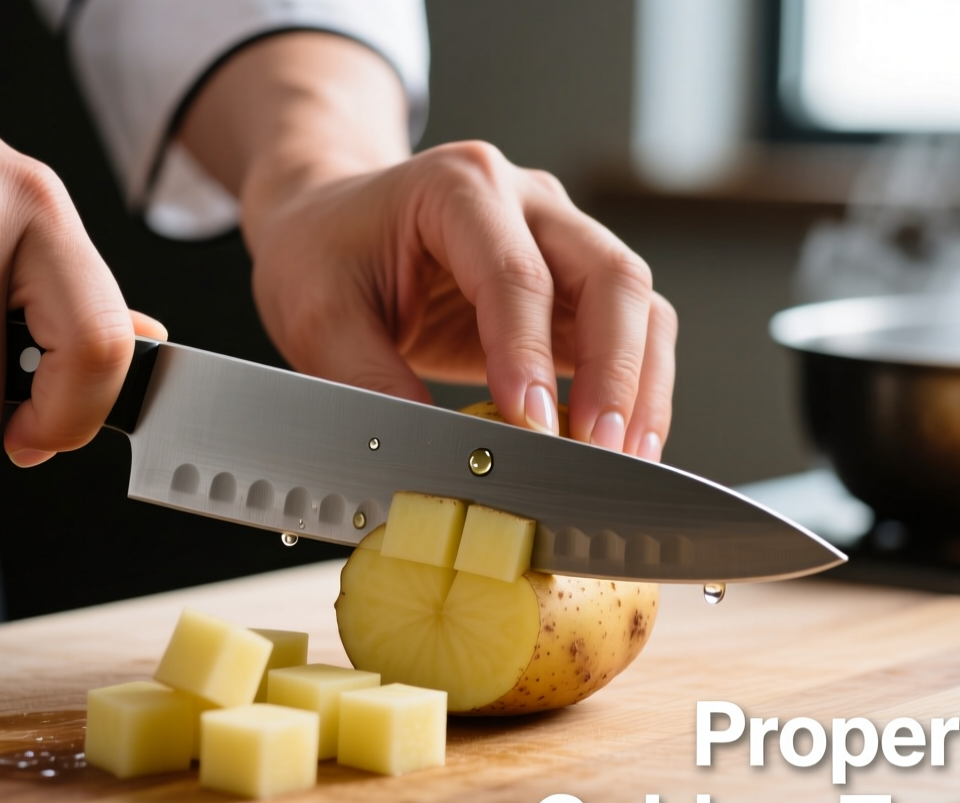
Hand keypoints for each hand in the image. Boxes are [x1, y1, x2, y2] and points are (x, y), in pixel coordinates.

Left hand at [183, 33, 675, 459]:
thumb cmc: (323, 253)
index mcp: (460, 186)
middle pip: (611, 276)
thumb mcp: (318, 317)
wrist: (330, 222)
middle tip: (602, 449)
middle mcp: (529, 201)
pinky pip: (631, 334)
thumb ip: (370, 383)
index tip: (532, 428)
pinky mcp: (574, 287)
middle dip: (617, 371)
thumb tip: (435, 456)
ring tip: (627, 459)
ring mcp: (563, 239)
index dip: (529, 355)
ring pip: (639, 305)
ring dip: (642, 386)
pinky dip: (635, 391)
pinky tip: (620, 443)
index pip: (516, 274)